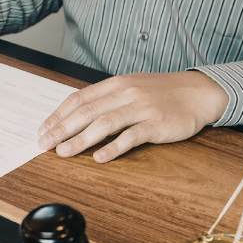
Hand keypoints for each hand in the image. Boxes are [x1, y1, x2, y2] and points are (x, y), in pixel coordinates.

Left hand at [37, 70, 228, 162]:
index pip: (79, 99)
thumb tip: (75, 116)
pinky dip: (114, 147)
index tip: (43, 130)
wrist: (199, 92)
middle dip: (62, 129)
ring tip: (64, 152)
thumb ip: (105, 99)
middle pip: (86, 112)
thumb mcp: (130, 87)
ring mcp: (141, 108)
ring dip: (81, 139)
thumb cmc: (160, 93)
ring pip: (105, 124)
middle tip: (44, 144)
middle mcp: (125, 93)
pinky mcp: (156, 123)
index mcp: (114, 84)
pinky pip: (131, 136)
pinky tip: (99, 157)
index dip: (58, 115)